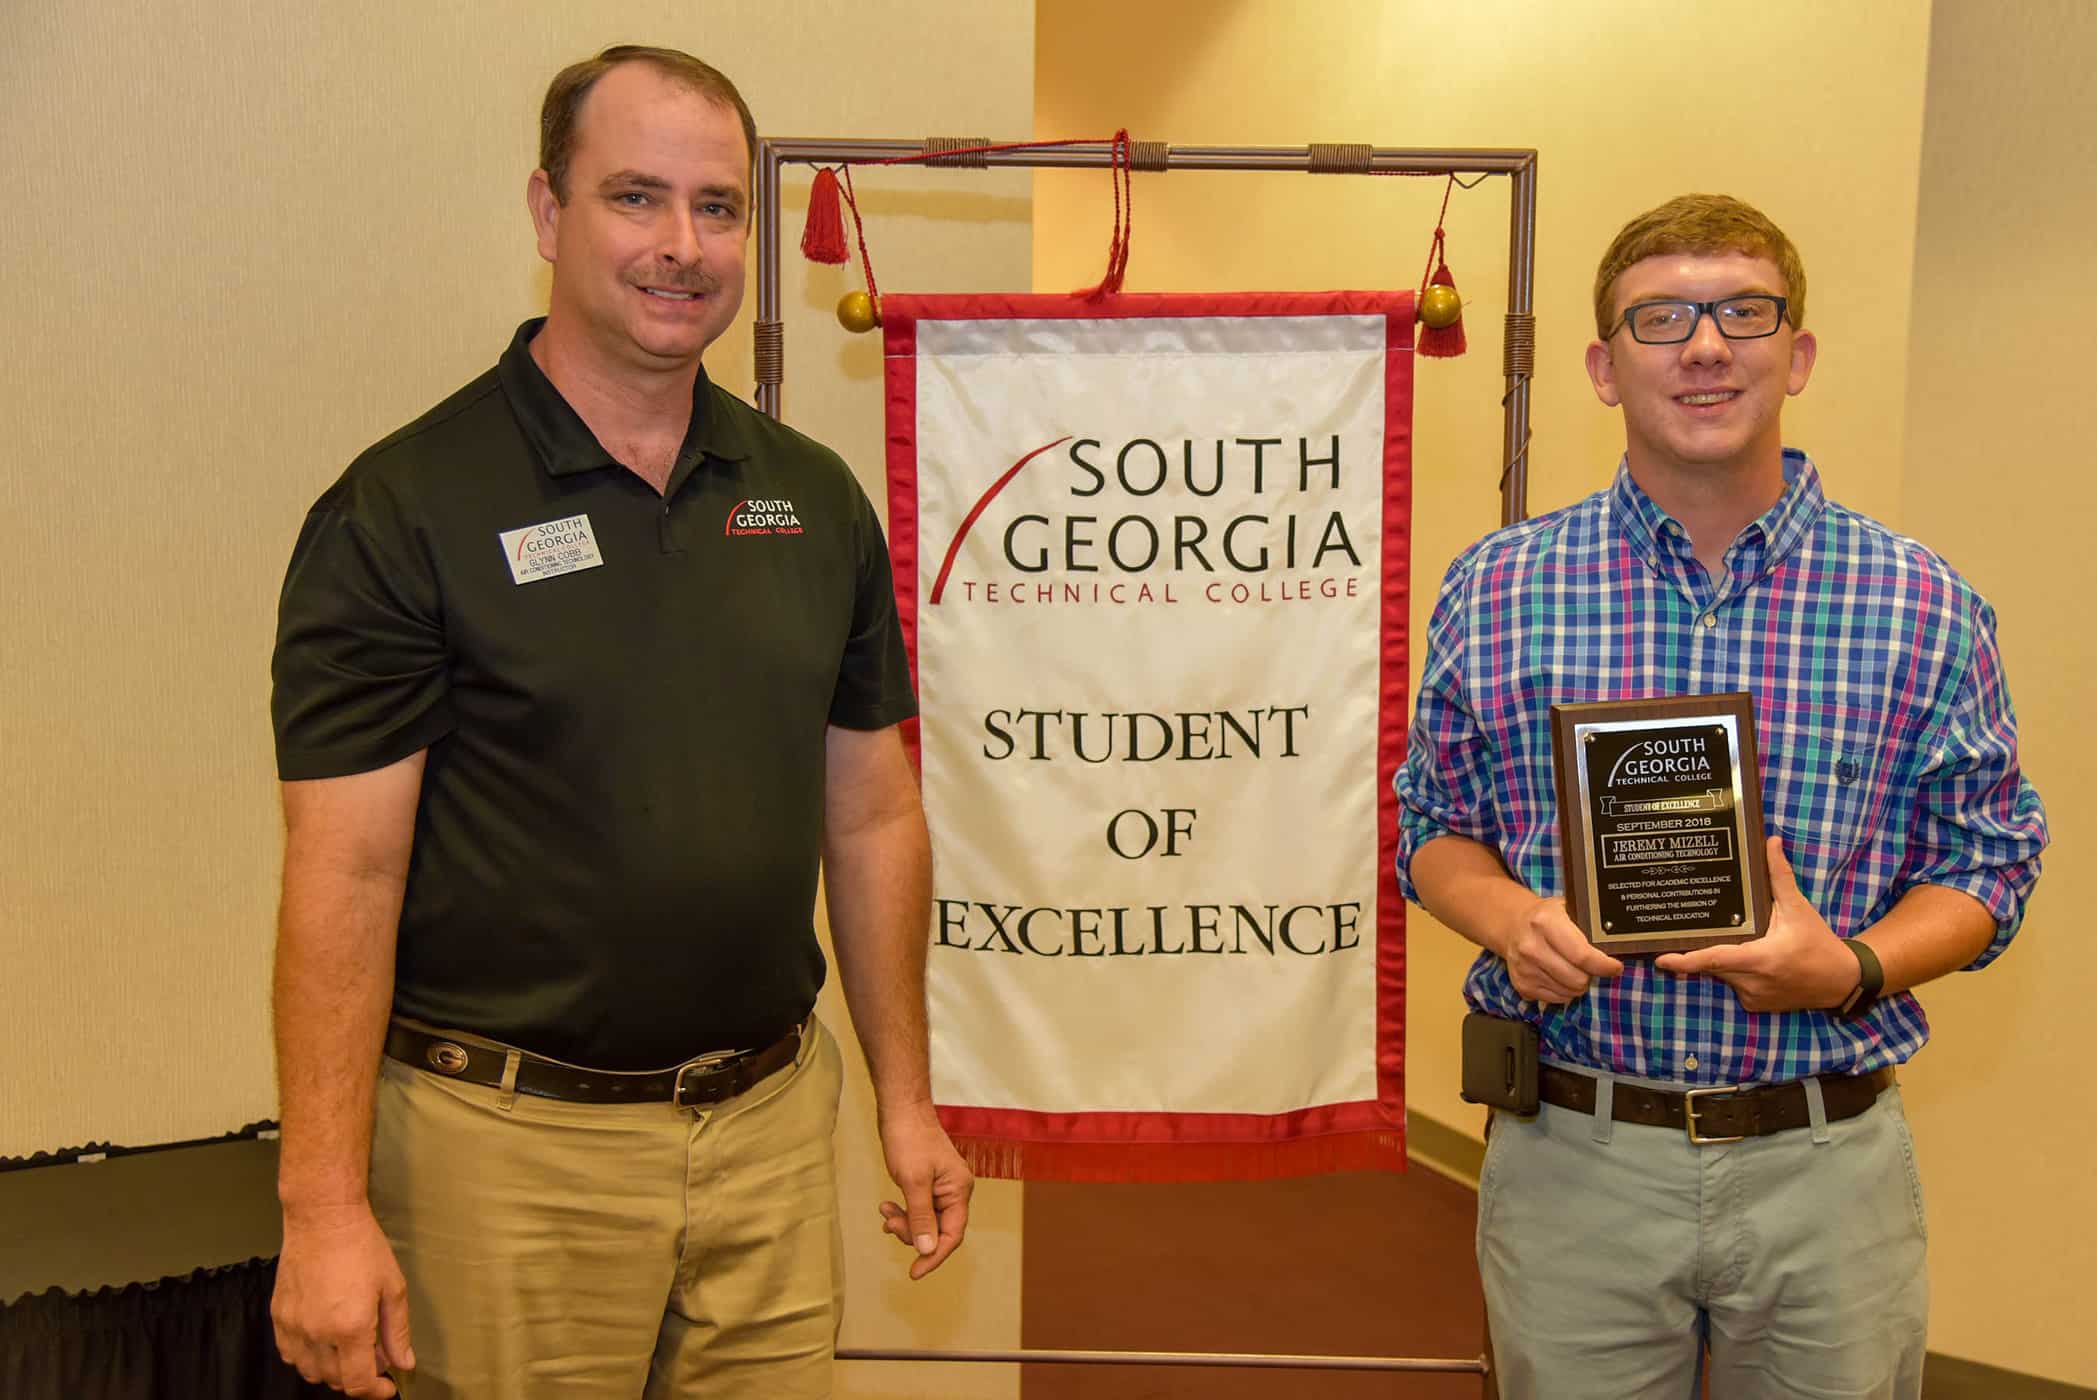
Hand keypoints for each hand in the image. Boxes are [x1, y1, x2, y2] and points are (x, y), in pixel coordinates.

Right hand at [270, 1203, 414, 1395]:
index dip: (375, 1392)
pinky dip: (308, 1357)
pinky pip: (290, 1354)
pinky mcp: (278, 1317)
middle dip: (359, 1376)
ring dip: (333, 1369)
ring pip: (310, 1372)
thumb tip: (404, 1362)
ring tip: (351, 1346)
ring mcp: (294, 1327)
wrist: (323, 1220)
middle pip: (335, 1380)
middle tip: (375, 1356)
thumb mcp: (393, 1288)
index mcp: (350, 1328)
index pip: (357, 1383)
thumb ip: (397, 1331)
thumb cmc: (362, 1247)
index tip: (387, 1386)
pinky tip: (325, 1340)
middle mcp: (318, 1333)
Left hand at [874, 1100, 972, 1279]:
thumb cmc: (909, 1139)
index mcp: (959, 1190)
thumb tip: (926, 1250)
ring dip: (904, 1222)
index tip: (914, 1272)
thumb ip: (921, 1218)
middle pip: (938, 1230)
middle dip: (912, 1233)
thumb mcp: (913, 1181)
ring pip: (926, 1221)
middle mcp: (955, 1190)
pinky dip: (903, 1212)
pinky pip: (919, 1208)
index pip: (952, 1235)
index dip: (934, 1256)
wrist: (902, 1109)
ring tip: (885, 1211)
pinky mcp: (929, 1182)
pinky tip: (887, 1207)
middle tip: (889, 1223)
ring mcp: (942, 1186)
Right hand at [1497, 894, 1623, 1003]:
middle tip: (1591, 966)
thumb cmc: (1547, 917)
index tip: (1615, 967)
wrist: (1513, 925)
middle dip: (1590, 975)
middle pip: (1577, 979)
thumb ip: (1589, 925)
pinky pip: (1557, 999)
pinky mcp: (1522, 986)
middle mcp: (1531, 947)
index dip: (1604, 966)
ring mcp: (1524, 969)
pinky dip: (1564, 990)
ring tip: (1573, 968)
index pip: (1582, 956)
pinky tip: (1559, 974)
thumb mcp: (1567, 909)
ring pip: (1569, 993)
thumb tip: (1618, 946)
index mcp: (1545, 923)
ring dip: (1577, 984)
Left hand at [1654, 837, 1858, 1011]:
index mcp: (1761, 959)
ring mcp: (1753, 997)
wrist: (1842, 981)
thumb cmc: (1819, 943)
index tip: (1660, 959)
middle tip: (1681, 933)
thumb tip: (1770, 841)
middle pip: (1713, 964)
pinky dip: (1734, 971)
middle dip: (1699, 949)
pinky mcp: (1755, 1005)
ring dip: (1721, 958)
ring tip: (1735, 942)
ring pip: (1722, 975)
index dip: (1686, 960)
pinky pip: (1733, 984)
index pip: (1715, 959)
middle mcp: (1752, 982)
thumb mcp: (1799, 908)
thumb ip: (1779, 876)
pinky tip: (1748, 958)